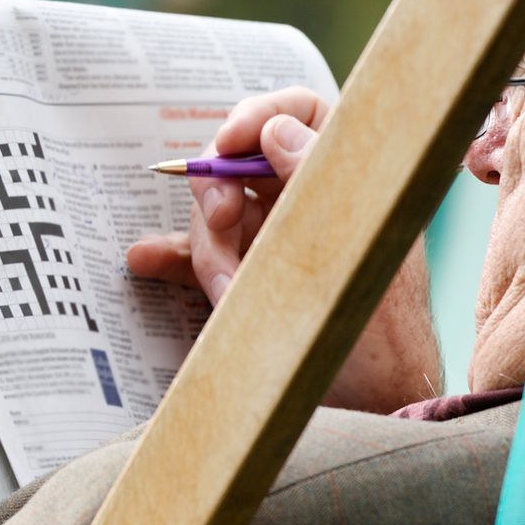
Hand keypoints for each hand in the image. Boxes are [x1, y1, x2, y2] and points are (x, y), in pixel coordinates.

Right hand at [125, 87, 442, 413]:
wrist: (372, 411)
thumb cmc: (379, 339)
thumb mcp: (347, 252)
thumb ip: (313, 184)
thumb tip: (277, 128)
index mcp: (352, 182)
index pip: (303, 114)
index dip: (258, 115)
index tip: (227, 141)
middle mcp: (313, 202)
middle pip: (242, 165)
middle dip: (219, 196)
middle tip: (222, 226)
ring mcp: (278, 241)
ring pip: (218, 215)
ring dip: (206, 251)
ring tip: (227, 296)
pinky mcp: (251, 279)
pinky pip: (202, 256)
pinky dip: (173, 258)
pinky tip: (145, 261)